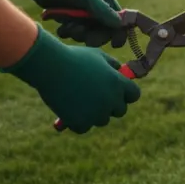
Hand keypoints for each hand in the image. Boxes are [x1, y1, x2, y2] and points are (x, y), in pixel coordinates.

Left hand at [0, 0, 121, 47]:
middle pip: (102, 30)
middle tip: (87, 40)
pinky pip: (71, 32)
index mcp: (105, 0)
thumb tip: (121, 24)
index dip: (118, 32)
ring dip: (78, 34)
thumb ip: (102, 10)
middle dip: (95, 36)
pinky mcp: (67, 18)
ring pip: (85, 33)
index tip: (114, 44)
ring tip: (68, 27)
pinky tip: (60, 26)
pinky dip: (66, 32)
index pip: (118, 20)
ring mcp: (81, 14)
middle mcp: (95, 8)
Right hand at [2, 27, 141, 133]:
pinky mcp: (80, 122)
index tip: (117, 93)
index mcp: (118, 83)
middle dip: (110, 106)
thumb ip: (112, 64)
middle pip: (120, 111)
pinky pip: (84, 128)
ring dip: (93, 114)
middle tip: (95, 99)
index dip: (126, 94)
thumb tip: (119, 70)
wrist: (50, 67)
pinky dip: (77, 122)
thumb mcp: (97, 56)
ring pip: (102, 120)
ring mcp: (96, 112)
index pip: (134, 95)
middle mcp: (111, 99)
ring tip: (79, 102)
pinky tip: (68, 112)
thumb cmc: (73, 57)